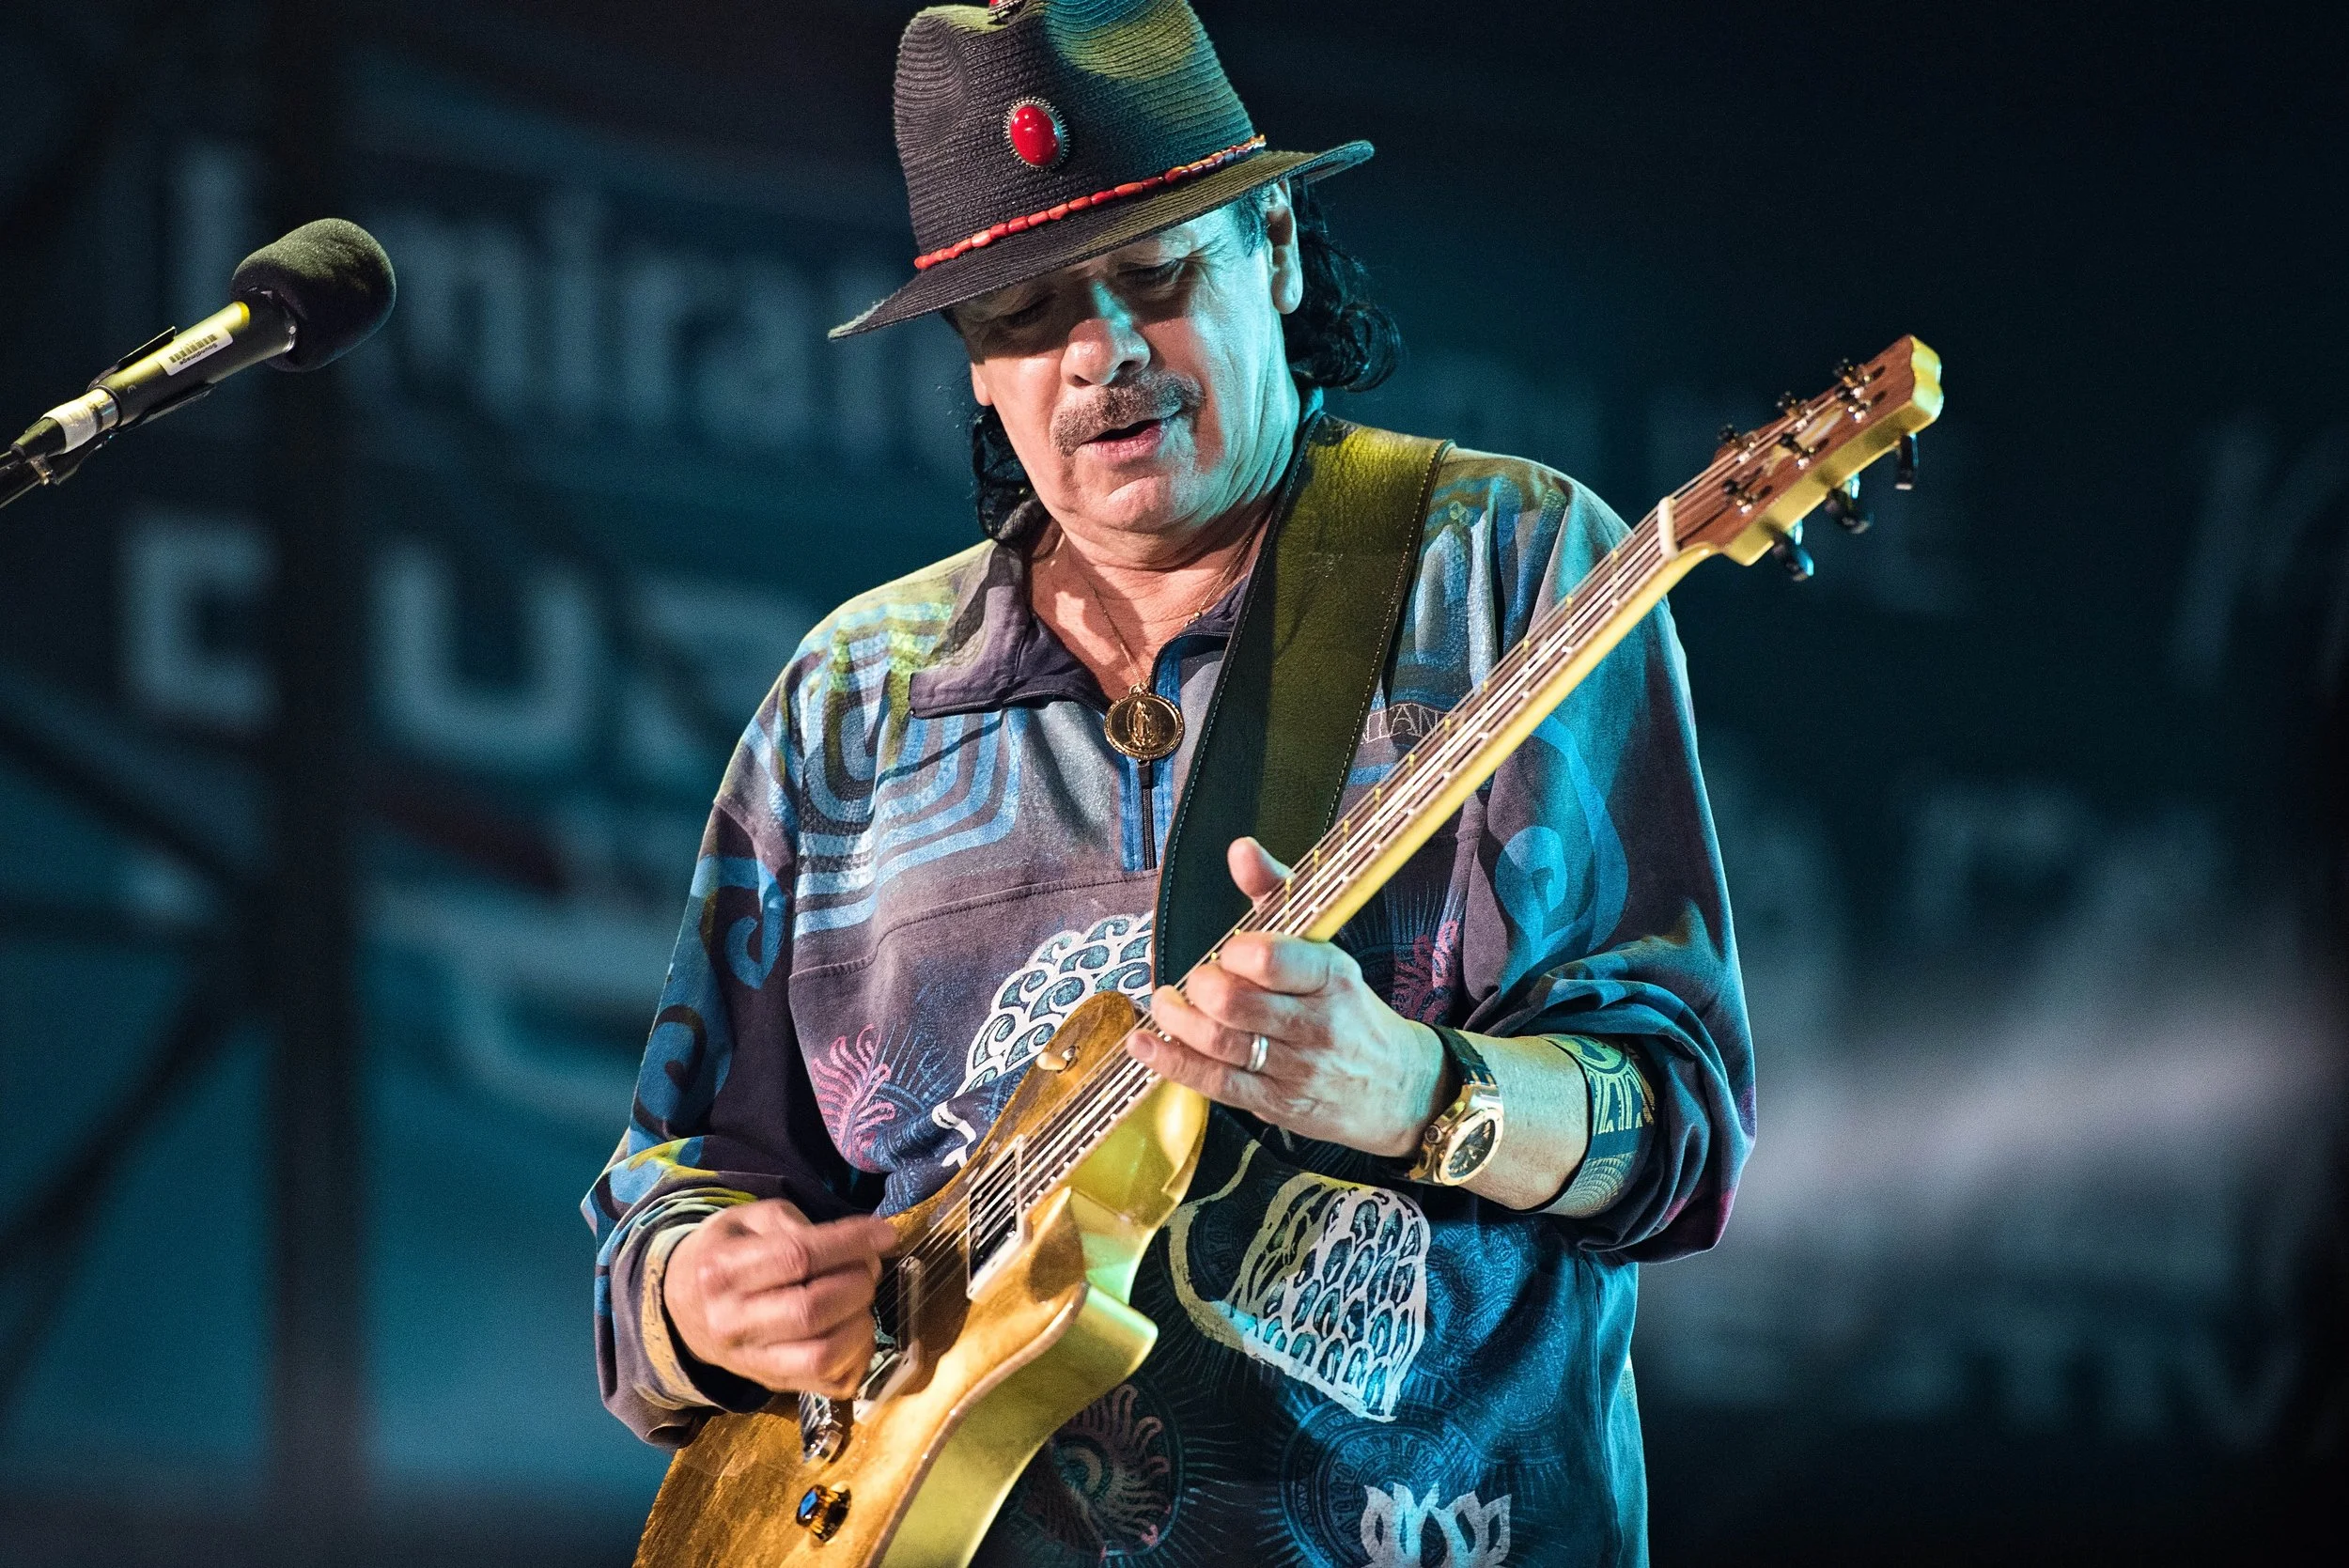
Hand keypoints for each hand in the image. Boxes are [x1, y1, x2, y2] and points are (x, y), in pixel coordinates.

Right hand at [662, 1200, 897, 1398]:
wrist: (682, 1306)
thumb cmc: (725, 1254)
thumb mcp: (748, 1220)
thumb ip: (796, 1223)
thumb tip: (858, 1242)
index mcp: (722, 1272)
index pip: (796, 1258)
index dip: (850, 1244)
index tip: (885, 1235)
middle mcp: (732, 1323)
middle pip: (812, 1310)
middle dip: (857, 1283)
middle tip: (867, 1268)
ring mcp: (752, 1362)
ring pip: (822, 1355)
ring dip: (861, 1324)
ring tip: (861, 1300)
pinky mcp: (774, 1385)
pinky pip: (830, 1384)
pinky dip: (858, 1358)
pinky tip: (856, 1330)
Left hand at [1125, 836, 1449, 1157]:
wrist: (1397, 1087)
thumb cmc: (1347, 1008)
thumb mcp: (1325, 947)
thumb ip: (1278, 893)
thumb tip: (1241, 849)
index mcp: (1331, 976)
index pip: (1272, 960)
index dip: (1235, 954)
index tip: (1228, 953)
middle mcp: (1316, 1024)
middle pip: (1236, 1004)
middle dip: (1199, 988)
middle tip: (1191, 981)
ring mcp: (1295, 1069)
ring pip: (1220, 1045)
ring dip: (1177, 1021)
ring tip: (1164, 1003)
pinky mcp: (1275, 1104)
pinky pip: (1215, 1083)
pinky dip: (1171, 1061)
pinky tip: (1144, 1045)